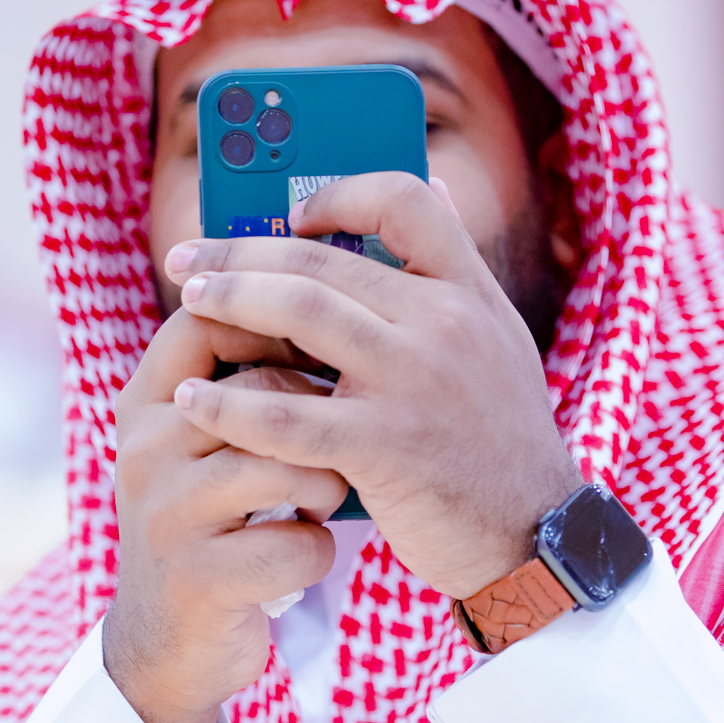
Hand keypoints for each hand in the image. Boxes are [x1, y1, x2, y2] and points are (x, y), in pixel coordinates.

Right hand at [103, 307, 346, 722]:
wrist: (170, 645)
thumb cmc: (216, 525)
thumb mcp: (209, 444)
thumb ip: (244, 383)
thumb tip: (329, 296)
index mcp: (148, 402)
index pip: (207, 317)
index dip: (278, 318)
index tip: (325, 345)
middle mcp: (143, 448)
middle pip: (259, 391)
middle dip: (319, 415)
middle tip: (340, 438)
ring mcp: (165, 514)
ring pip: (282, 464)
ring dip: (325, 484)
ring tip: (321, 499)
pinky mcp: (197, 578)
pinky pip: (295, 542)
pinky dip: (315, 552)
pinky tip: (301, 557)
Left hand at [164, 174, 579, 598]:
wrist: (535, 535)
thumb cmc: (501, 443)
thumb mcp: (499, 342)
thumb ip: (456, 273)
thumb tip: (434, 188)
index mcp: (470, 293)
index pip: (406, 202)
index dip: (339, 196)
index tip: (291, 215)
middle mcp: (445, 324)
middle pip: (324, 259)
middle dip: (242, 253)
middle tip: (188, 260)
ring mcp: (414, 384)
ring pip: (300, 316)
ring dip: (230, 302)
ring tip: (188, 303)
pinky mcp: (385, 448)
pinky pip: (288, 417)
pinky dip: (230, 407)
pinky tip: (192, 402)